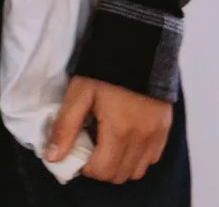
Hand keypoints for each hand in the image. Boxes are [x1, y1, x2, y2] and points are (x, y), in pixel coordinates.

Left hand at [46, 76, 171, 184]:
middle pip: (119, 175)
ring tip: (106, 142)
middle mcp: (142, 137)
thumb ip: (65, 127)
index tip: (78, 149)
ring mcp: (156, 134)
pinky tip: (124, 138)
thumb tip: (53, 157)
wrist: (136, 43)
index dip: (85, 166)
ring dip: (119, 164)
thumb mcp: (79, 93)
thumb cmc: (104, 67)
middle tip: (90, 146)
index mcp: (119, 130)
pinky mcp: (165, 127)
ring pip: (137, 170)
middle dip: (101, 167)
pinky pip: (152, 157)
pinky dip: (137, 156)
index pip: (101, 171)